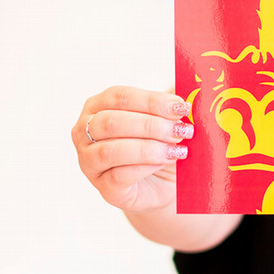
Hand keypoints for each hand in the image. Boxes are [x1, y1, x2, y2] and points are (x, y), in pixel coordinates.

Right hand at [73, 86, 193, 214]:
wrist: (163, 186)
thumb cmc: (160, 146)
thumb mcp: (166, 120)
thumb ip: (170, 104)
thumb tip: (189, 84)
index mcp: (97, 106)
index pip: (119, 97)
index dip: (151, 100)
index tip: (181, 107)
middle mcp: (84, 132)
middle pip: (112, 122)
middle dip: (152, 125)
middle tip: (183, 130)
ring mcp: (89, 163)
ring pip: (111, 150)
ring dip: (150, 147)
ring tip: (178, 149)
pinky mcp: (104, 189)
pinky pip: (120, 175)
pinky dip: (146, 167)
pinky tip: (166, 162)